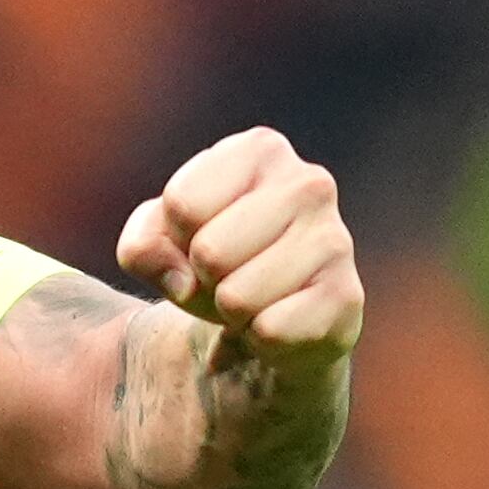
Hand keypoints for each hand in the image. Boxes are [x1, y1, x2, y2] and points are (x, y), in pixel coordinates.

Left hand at [116, 128, 361, 361]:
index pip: (181, 203)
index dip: (175, 237)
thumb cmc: (211, 263)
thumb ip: (142, 246)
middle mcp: (308, 183)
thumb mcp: (158, 243)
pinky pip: (269, 332)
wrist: (268, 319)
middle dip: (204, 277)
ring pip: (236, 297)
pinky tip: (280, 319)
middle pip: (209, 251)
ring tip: (254, 296)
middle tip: (229, 275)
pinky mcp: (347, 296)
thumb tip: (184, 281)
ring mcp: (336, 238)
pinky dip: (260, 339)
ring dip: (231, 311)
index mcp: (260, 149)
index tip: (199, 239)